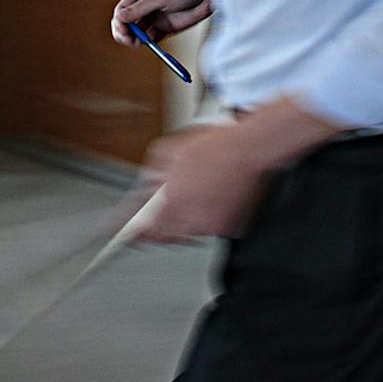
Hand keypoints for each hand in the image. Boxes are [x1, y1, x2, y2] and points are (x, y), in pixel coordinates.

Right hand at [110, 0, 214, 44]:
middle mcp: (145, 6)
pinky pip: (151, 39)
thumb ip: (140, 9)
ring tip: (138, 43)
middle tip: (128, 40)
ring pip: (137, 33)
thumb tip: (120, 18)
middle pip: (126, 23)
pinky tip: (151, 43)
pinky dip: (148, 43)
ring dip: (135, 39)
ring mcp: (155, 18)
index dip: (119, 22)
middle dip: (124, 33)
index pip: (122, 10)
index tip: (124, 30)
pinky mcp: (165, 29)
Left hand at [131, 100, 341, 243]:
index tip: (134, 232)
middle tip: (173, 206)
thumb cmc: (213, 146)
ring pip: (193, 231)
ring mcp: (213, 226)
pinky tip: (217, 195)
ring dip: (191, 217)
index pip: (147, 232)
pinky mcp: (231, 227)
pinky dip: (214, 216)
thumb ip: (152, 175)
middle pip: (170, 236)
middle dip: (167, 223)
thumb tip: (145, 189)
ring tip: (201, 192)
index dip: (139, 233)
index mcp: (172, 202)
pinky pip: (215, 227)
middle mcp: (191, 219)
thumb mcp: (169, 151)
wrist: (249, 148)